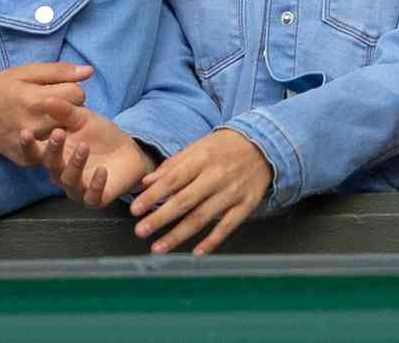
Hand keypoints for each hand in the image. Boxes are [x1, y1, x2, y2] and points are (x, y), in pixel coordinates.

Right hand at [0, 62, 89, 162]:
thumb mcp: (26, 72)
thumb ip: (59, 71)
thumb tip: (89, 72)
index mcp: (36, 99)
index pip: (77, 95)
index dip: (71, 90)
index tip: (59, 90)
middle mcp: (35, 125)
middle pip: (74, 117)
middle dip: (70, 110)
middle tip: (53, 106)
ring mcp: (31, 146)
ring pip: (65, 137)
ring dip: (62, 128)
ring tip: (48, 120)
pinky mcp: (26, 160)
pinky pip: (51, 153)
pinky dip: (50, 143)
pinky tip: (39, 134)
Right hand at [16, 107, 155, 207]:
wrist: (128, 150)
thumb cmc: (99, 134)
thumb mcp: (83, 118)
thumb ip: (65, 111)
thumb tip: (46, 99)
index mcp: (55, 154)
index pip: (36, 153)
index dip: (28, 145)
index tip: (25, 132)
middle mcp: (61, 173)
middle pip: (51, 166)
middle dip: (53, 150)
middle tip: (58, 133)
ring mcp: (78, 188)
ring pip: (69, 180)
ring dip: (75, 163)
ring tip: (84, 146)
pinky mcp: (95, 199)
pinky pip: (92, 197)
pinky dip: (96, 184)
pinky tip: (102, 171)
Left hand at [128, 129, 271, 255]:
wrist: (263, 145)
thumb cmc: (224, 147)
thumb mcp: (198, 147)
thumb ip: (172, 165)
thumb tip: (147, 183)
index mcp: (201, 159)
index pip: (172, 180)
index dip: (152, 196)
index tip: (135, 210)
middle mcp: (216, 176)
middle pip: (184, 201)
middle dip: (160, 218)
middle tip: (141, 231)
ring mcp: (232, 192)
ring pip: (202, 218)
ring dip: (178, 235)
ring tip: (158, 247)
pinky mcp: (246, 205)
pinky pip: (227, 227)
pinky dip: (212, 241)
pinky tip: (196, 253)